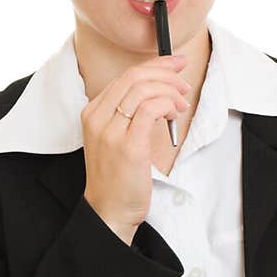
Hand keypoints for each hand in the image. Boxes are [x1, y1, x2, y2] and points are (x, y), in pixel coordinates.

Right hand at [82, 53, 191, 238]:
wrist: (109, 211)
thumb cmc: (118, 178)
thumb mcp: (116, 139)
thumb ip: (129, 115)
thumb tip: (159, 91)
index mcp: (93, 113)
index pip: (125, 77)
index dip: (154, 66)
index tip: (174, 65)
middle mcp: (97, 118)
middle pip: (134, 77)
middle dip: (165, 72)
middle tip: (183, 82)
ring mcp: (111, 131)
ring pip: (144, 89)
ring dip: (170, 91)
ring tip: (182, 104)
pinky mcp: (129, 145)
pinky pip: (151, 109)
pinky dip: (168, 104)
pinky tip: (174, 114)